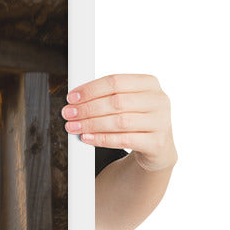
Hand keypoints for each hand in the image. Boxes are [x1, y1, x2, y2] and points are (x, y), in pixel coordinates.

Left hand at [62, 74, 176, 172]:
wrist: (157, 147)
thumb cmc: (137, 121)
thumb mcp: (127, 103)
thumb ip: (106, 97)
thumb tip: (75, 100)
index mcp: (149, 83)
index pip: (116, 81)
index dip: (90, 89)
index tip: (72, 97)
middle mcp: (158, 100)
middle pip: (116, 101)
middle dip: (87, 108)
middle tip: (68, 113)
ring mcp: (160, 122)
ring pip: (119, 121)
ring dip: (91, 124)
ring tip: (73, 127)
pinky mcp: (156, 143)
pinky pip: (124, 140)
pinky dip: (101, 139)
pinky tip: (87, 138)